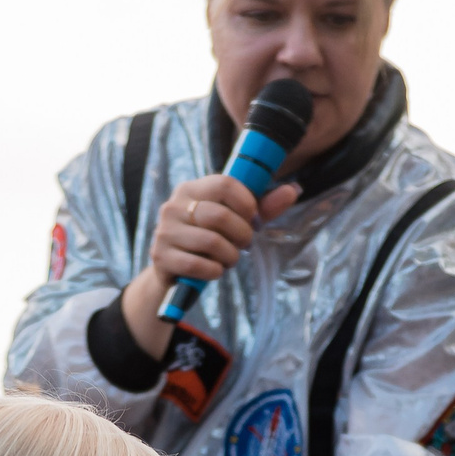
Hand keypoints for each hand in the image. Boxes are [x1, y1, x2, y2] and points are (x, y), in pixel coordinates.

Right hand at [121, 175, 303, 359]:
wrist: (174, 271)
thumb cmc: (209, 240)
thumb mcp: (236, 221)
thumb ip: (263, 207)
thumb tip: (293, 190)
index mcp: (192, 189)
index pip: (225, 184)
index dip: (247, 203)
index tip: (253, 218)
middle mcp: (173, 206)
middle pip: (219, 215)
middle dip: (242, 235)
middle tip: (244, 244)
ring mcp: (164, 231)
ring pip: (211, 242)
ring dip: (230, 256)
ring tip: (229, 259)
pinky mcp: (161, 256)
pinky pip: (197, 264)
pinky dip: (214, 271)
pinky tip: (214, 270)